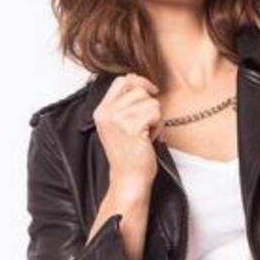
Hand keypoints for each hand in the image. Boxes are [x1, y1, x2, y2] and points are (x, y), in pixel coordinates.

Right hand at [92, 72, 162, 198]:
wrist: (129, 178)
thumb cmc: (130, 154)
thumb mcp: (120, 125)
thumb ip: (125, 104)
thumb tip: (141, 82)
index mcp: (101, 111)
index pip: (121, 81)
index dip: (139, 83)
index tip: (150, 93)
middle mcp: (106, 113)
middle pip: (138, 88)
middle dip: (149, 104)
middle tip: (145, 125)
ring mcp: (117, 119)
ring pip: (150, 101)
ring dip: (155, 117)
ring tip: (146, 133)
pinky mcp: (131, 127)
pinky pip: (156, 113)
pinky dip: (158, 126)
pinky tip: (150, 139)